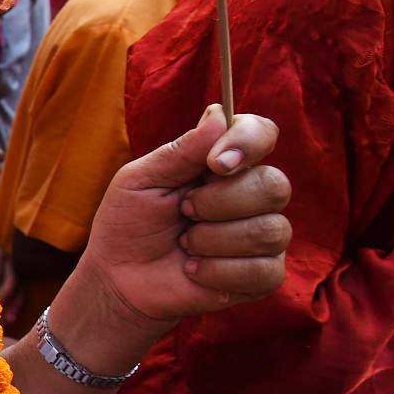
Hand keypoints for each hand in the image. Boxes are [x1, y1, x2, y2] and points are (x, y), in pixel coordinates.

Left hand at [78, 105, 289, 342]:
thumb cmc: (129, 222)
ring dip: (213, 239)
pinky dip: (217, 271)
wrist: (119, 277)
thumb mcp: (140, 180)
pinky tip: (192, 270)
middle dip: (219, 202)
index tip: (215, 163)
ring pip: (270, 230)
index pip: (262, 134)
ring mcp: (263, 235)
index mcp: (224, 163)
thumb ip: (180, 151)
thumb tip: (218, 115)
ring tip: (184, 243)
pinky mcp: (263, 275)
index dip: (249, 143)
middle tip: (184, 211)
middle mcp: (252, 194)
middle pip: (274, 186)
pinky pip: (263, 270)